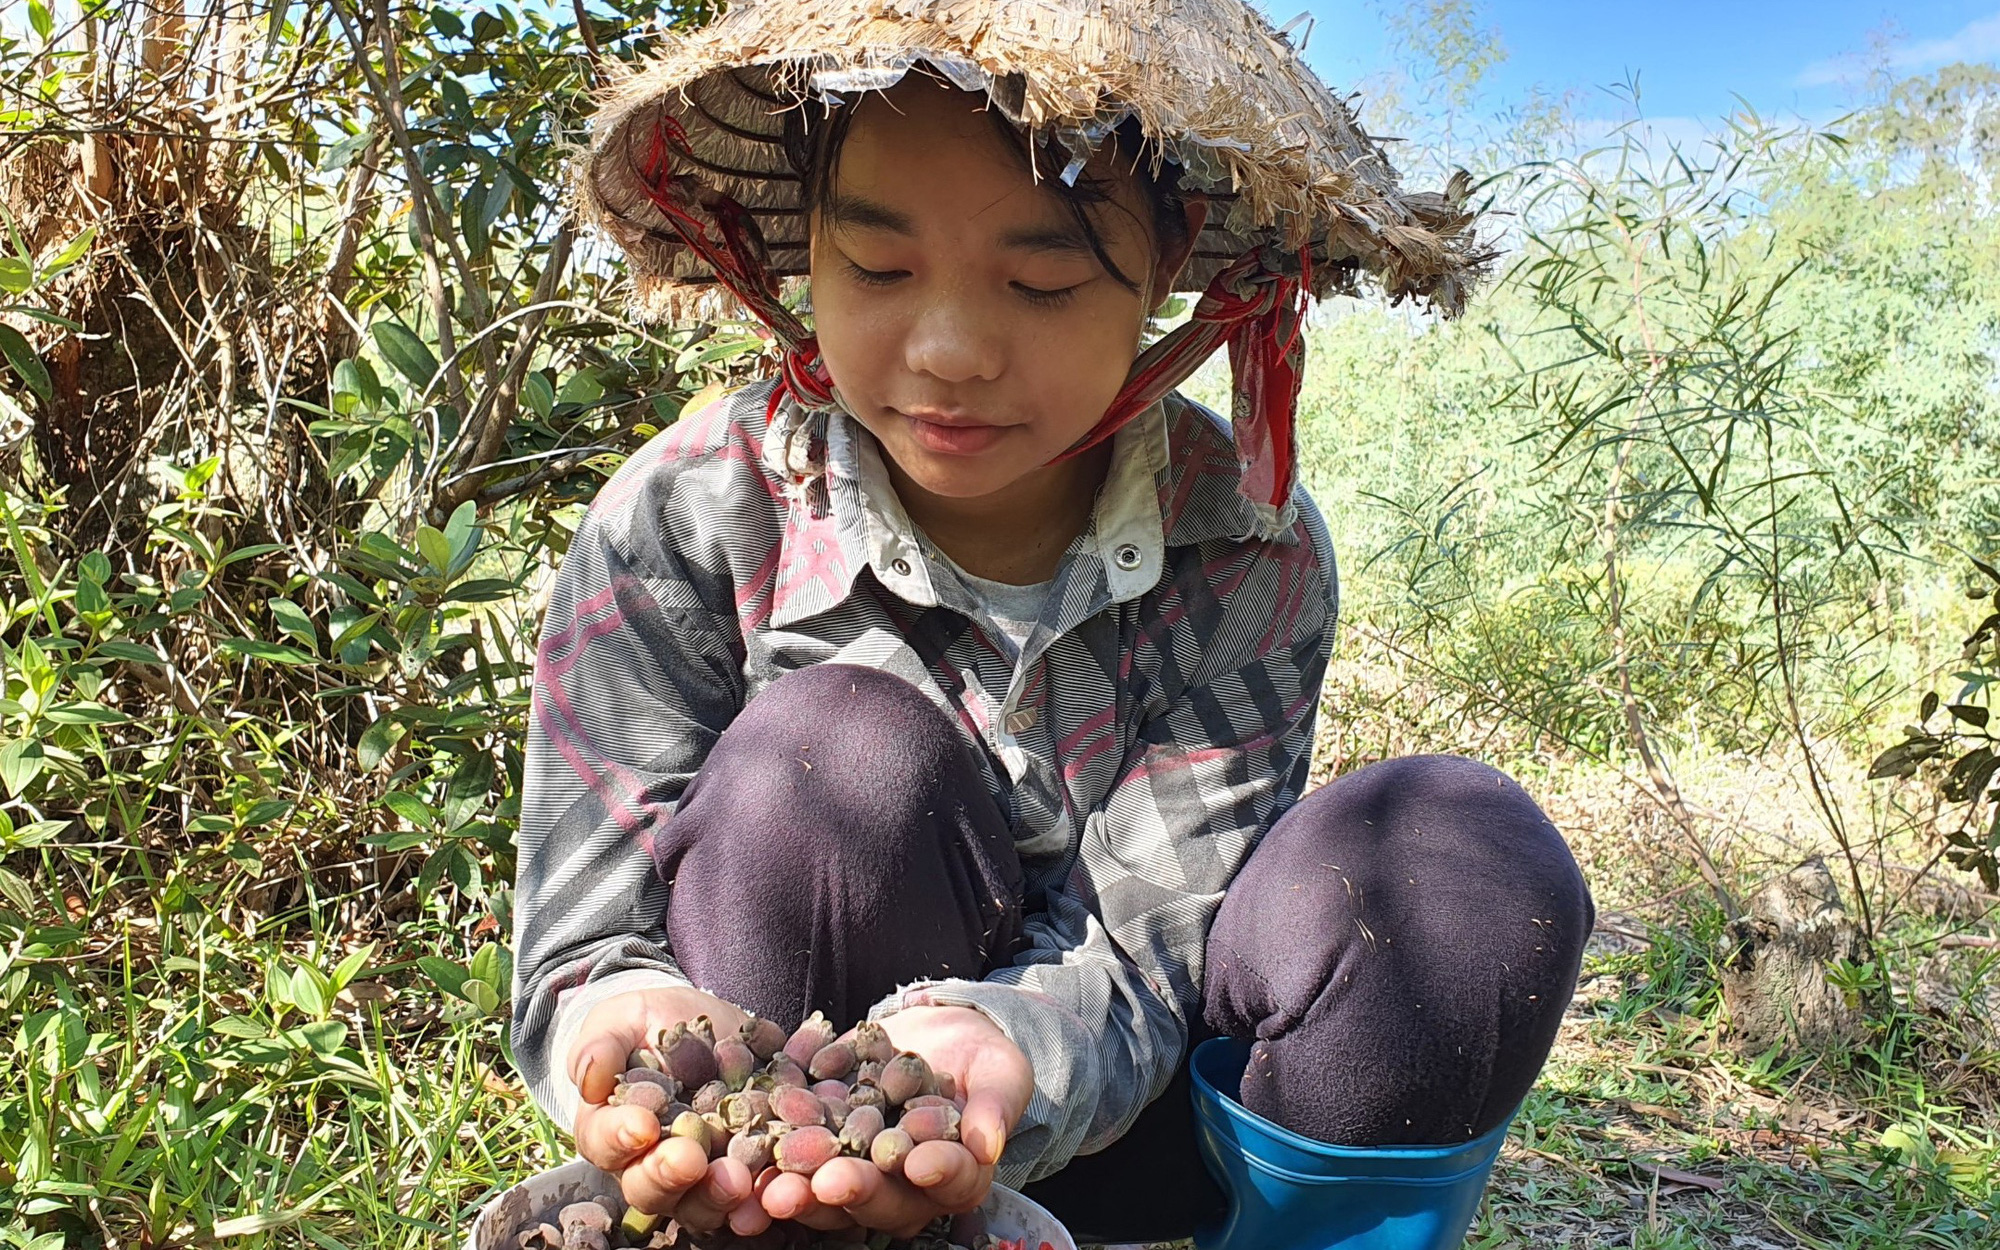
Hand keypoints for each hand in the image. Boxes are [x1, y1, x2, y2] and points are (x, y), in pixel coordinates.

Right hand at [570, 986, 754, 1231]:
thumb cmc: (650, 1023)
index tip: (641, 1125)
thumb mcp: (621, 1020)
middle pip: (652, 1189)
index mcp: (613, 1132)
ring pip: (702, 1204)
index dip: (620, 1138)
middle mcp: (652, 1165)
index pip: (606, 1144)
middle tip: (691, 1161)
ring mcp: (702, 1175)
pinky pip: (757, 1192)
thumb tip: (590, 1076)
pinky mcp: (748, 1167)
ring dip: (719, 1198)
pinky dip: (767, 1194)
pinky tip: (783, 1187)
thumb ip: (601, 1045)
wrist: (708, 1024)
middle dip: (671, 1177)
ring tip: (737, 1180)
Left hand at [756, 1005, 1031, 1238]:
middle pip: (875, 1197)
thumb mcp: (1001, 1073)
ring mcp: (852, 1166)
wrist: (935, 1034)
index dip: (934, 1174)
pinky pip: (789, 1143)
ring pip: (823, 1186)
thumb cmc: (982, 1060)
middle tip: (825, 1183)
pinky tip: (743, 1130)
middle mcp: (899, 1186)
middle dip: (848, 1189)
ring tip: (770, 1185)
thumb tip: (989, 1144)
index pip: (946, 1182)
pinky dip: (764, 1140)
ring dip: (796, 1187)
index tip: (918, 1162)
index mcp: (953, 1179)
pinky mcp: (816, 1138)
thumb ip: (995, 1106)